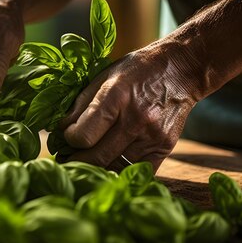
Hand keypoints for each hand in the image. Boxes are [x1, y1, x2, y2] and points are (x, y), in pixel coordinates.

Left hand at [61, 41, 205, 171]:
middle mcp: (135, 119)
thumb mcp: (104, 77)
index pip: (83, 136)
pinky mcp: (164, 148)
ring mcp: (152, 136)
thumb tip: (61, 130)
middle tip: (67, 159)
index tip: (67, 136)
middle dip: (76, 160)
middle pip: (97, 157)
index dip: (69, 140)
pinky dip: (120, 170)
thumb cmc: (137, 71)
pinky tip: (111, 164)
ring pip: (115, 167)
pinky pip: (136, 171)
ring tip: (87, 161)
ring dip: (97, 167)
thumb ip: (81, 105)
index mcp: (116, 97)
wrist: (180, 71)